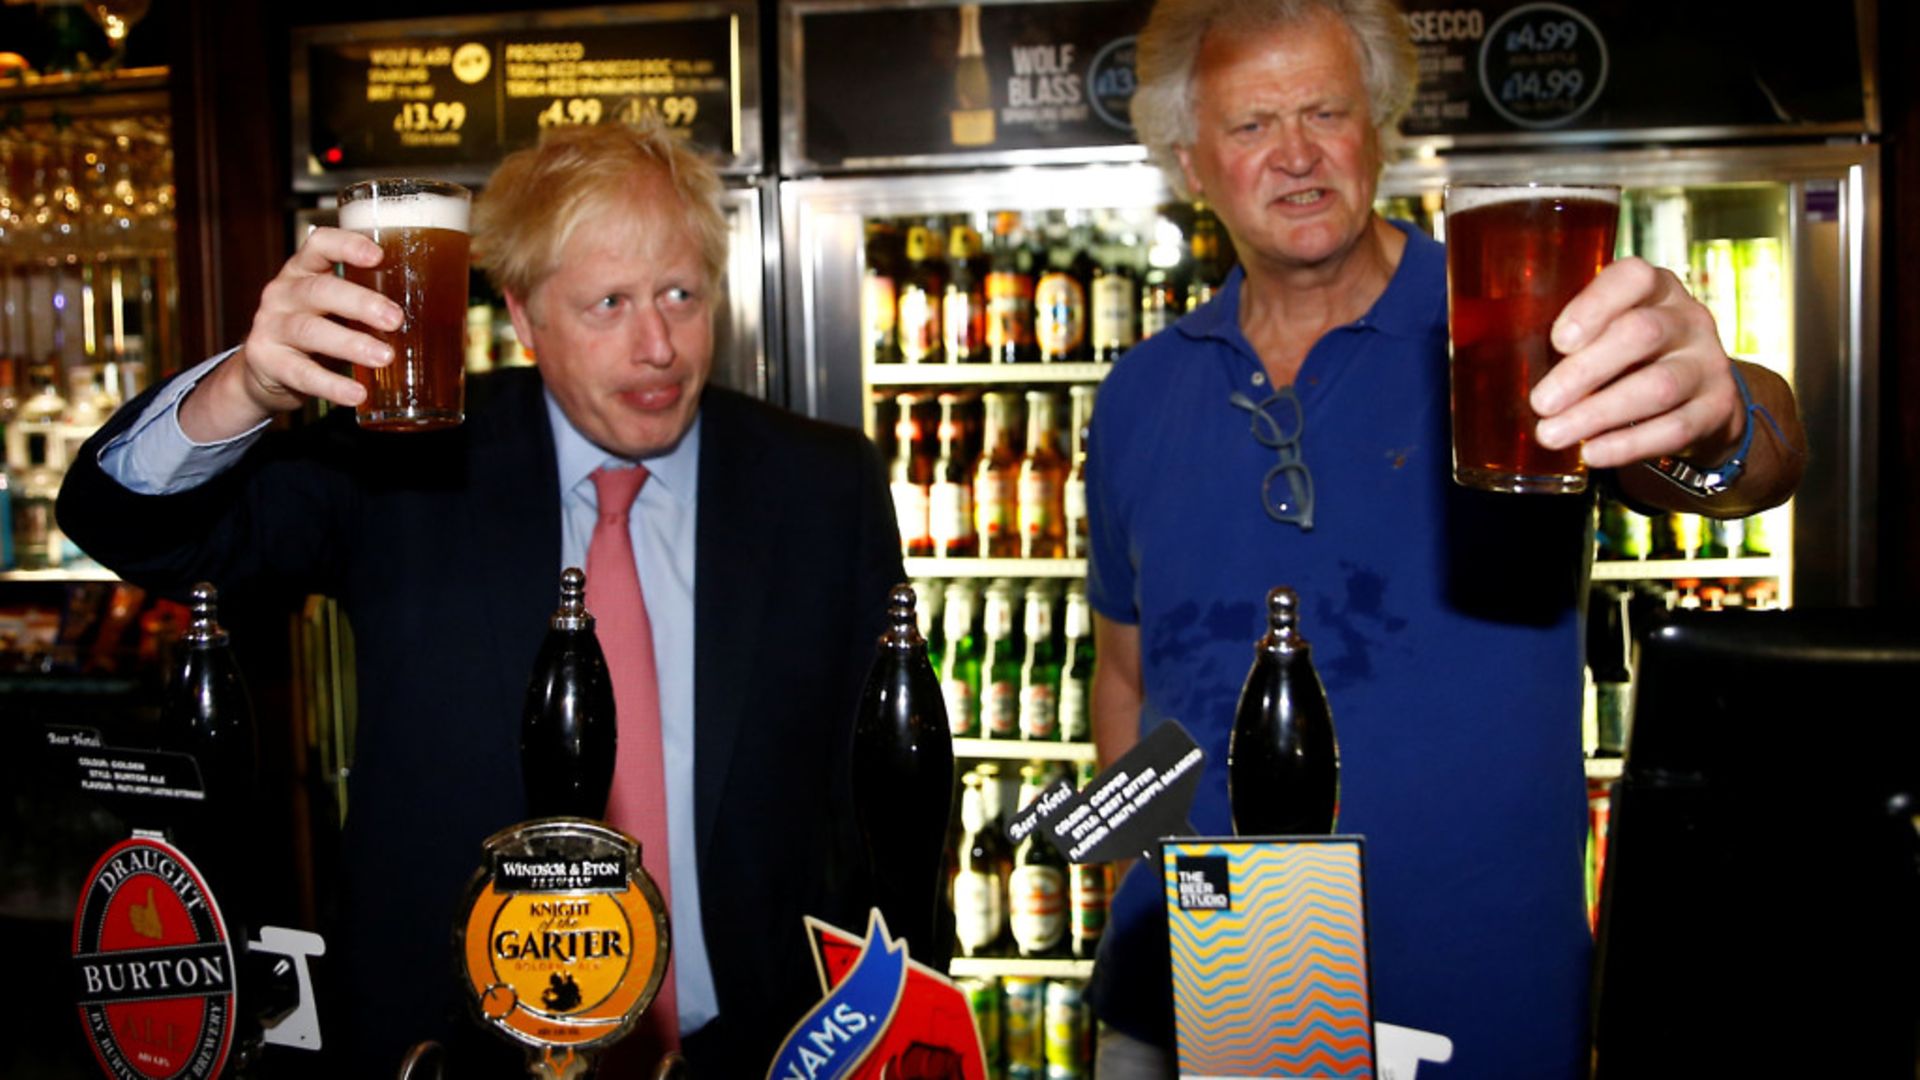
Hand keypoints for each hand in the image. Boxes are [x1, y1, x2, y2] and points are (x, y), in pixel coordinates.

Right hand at [182, 228, 402, 440]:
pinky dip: (332, 385)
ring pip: (310, 331)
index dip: (346, 245)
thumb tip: (444, 313)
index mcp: (304, 270)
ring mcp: (270, 326)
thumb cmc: (318, 329)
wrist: (265, 371)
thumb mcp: (336, 309)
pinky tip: (357, 393)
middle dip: (360, 303)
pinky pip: (301, 373)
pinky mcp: (266, 360)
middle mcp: (283, 292)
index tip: (378, 256)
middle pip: (320, 290)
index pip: (319, 245)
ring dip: (351, 344)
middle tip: (395, 319)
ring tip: (384, 357)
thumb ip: (369, 305)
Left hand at [1528, 257, 1744, 470]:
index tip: (1558, 340)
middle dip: (1584, 371)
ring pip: (1658, 386)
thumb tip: (1488, 360)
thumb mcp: (1607, 333)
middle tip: (1540, 402)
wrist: (1698, 398)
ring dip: (1598, 413)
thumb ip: (1566, 338)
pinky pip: (1674, 428)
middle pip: (1641, 334)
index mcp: (1655, 289)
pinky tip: (1592, 454)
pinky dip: (1628, 445)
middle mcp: (1688, 319)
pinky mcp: (1716, 408)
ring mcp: (1708, 363)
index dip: (1594, 306)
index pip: (1632, 277)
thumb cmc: (1629, 358)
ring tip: (1551, 434)